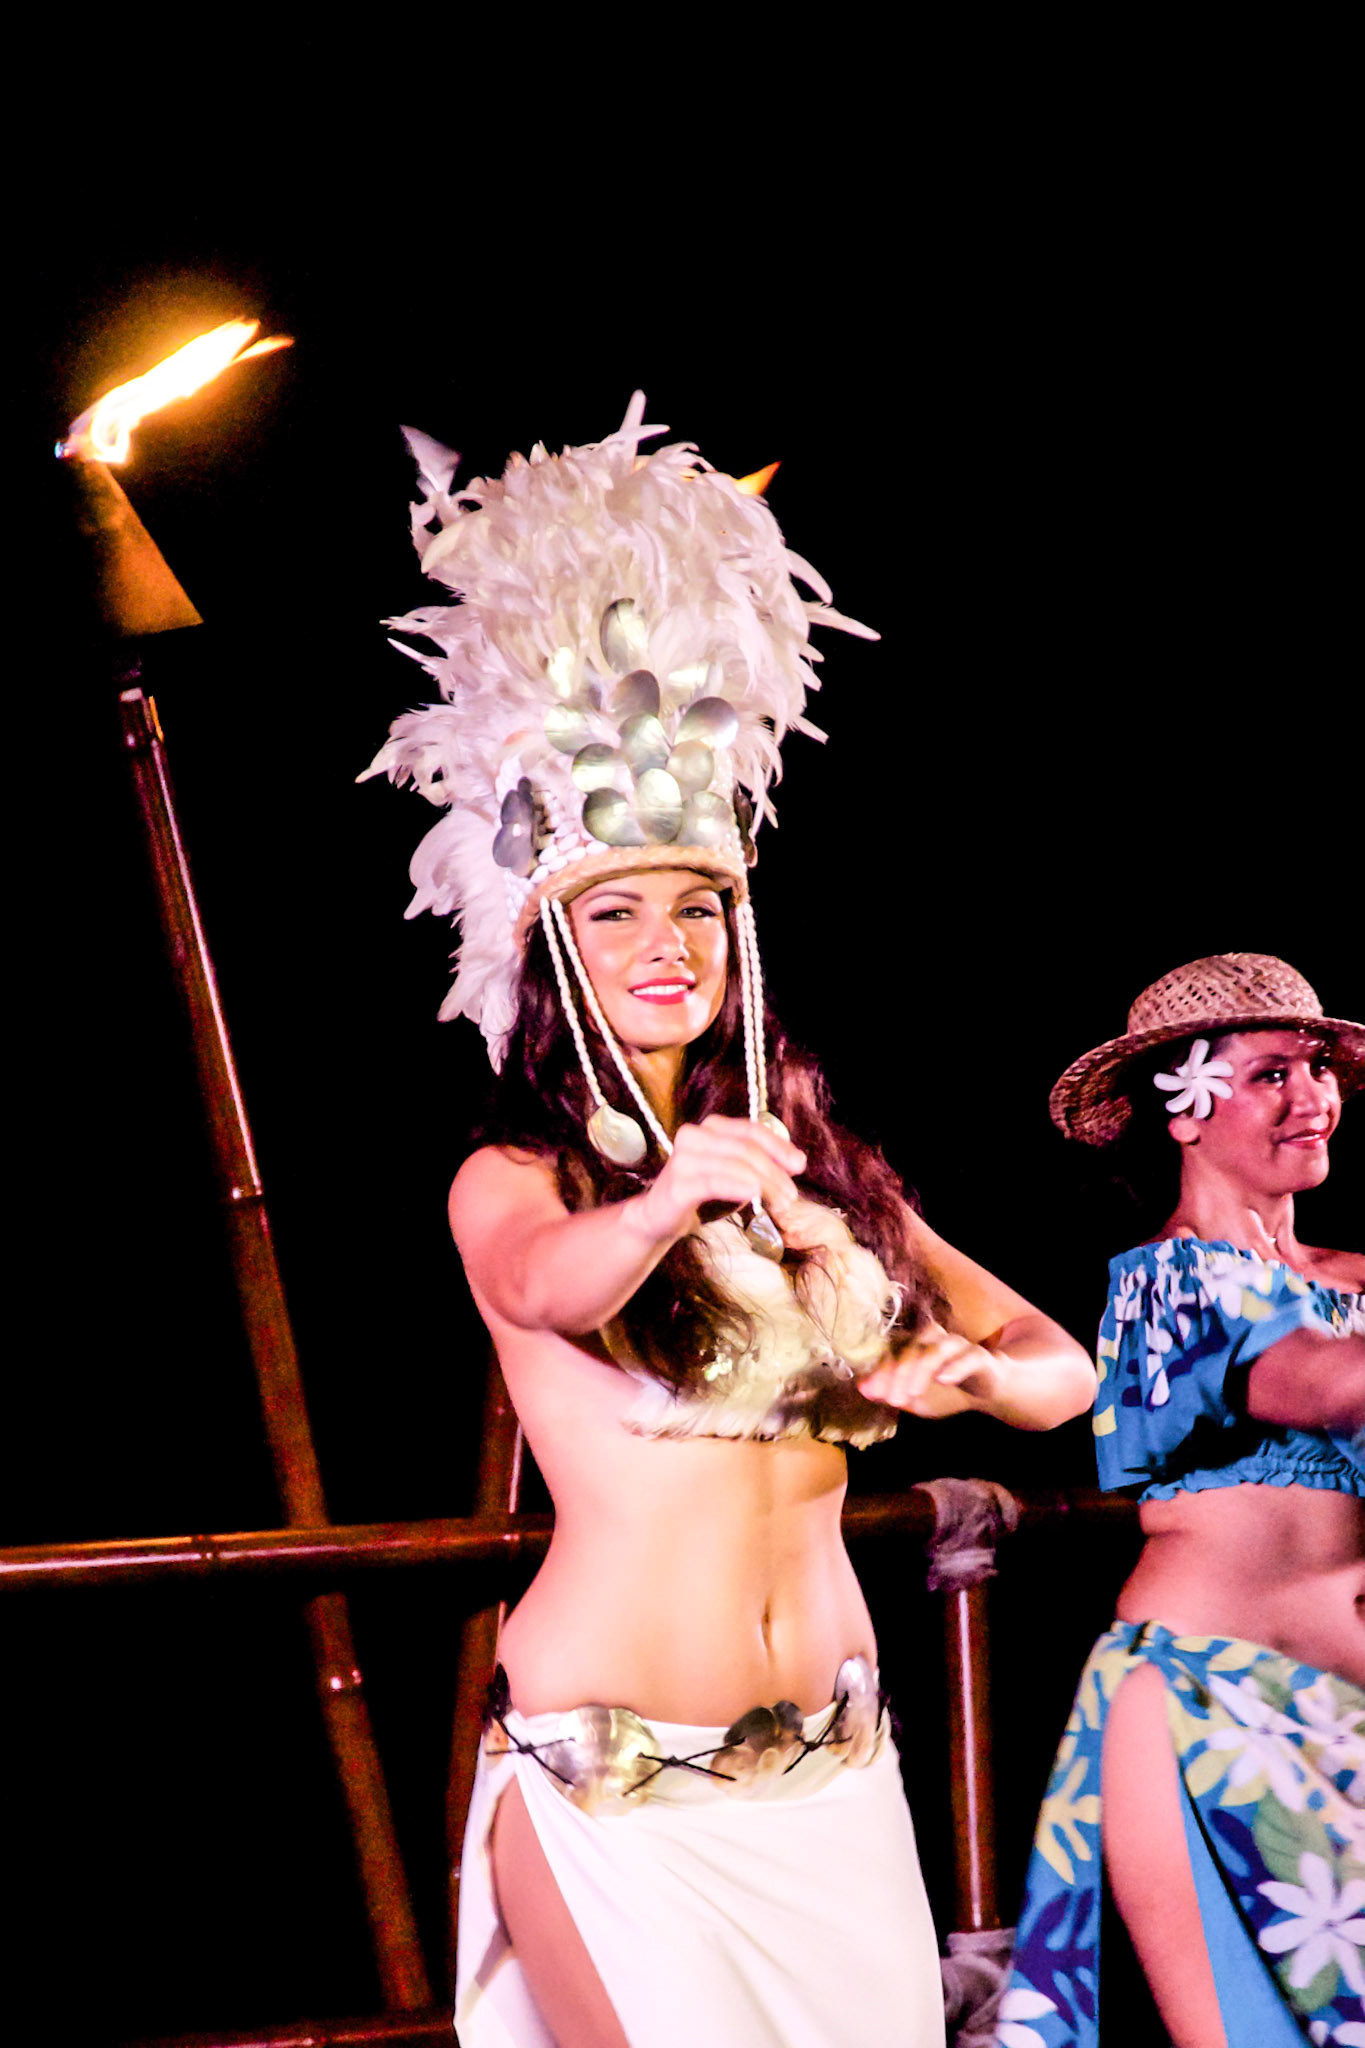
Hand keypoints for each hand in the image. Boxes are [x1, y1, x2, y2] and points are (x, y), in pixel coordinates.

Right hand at [632, 1115, 806, 1244]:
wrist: (659, 1218)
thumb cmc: (702, 1194)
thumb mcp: (736, 1175)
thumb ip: (762, 1164)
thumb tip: (798, 1160)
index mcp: (710, 1128)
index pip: (751, 1130)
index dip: (778, 1146)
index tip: (799, 1165)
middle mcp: (694, 1136)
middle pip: (745, 1148)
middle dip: (774, 1171)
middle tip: (792, 1194)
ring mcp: (683, 1158)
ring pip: (734, 1165)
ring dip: (764, 1184)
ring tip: (781, 1203)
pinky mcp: (678, 1183)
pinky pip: (716, 1182)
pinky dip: (739, 1187)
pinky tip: (756, 1196)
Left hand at [857, 1320, 999, 1418]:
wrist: (986, 1391)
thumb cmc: (945, 1391)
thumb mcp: (914, 1397)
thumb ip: (890, 1392)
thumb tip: (863, 1389)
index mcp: (914, 1345)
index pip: (892, 1351)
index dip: (881, 1371)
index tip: (873, 1393)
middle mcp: (933, 1339)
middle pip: (912, 1347)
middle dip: (899, 1373)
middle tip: (893, 1399)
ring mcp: (957, 1345)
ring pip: (937, 1348)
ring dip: (922, 1368)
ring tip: (914, 1392)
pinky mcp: (980, 1357)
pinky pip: (969, 1356)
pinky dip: (956, 1366)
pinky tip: (944, 1379)